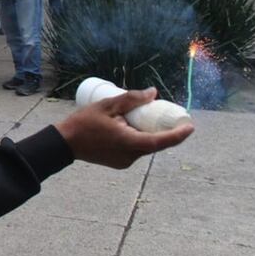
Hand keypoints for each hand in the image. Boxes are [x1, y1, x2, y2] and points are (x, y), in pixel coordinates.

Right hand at [54, 88, 193, 168]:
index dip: (178, 135)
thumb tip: (153, 93)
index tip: (190, 126)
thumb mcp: (106, 105)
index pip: (160, 141)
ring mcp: (125, 161)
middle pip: (154, 143)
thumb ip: (130, 99)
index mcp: (129, 142)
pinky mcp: (120, 162)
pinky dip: (137, 139)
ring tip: (142, 118)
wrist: (64, 143)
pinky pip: (135, 150)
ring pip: (144, 147)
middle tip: (167, 115)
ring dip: (147, 133)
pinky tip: (129, 127)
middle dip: (163, 130)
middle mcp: (130, 156)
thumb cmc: (83, 123)